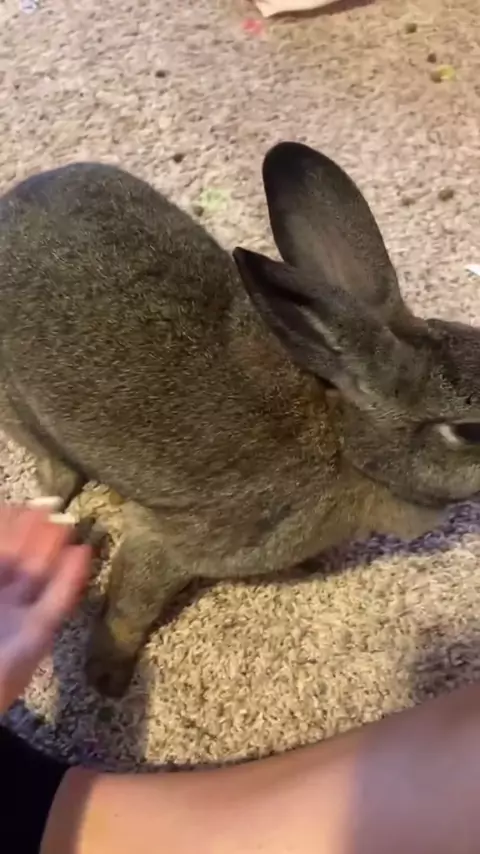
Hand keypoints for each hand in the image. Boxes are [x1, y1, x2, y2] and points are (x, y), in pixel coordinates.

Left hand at [0, 505, 90, 712]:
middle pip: (18, 560)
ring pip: (38, 575)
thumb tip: (5, 515)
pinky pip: (55, 602)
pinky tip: (82, 554)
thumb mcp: (2, 596)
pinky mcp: (38, 635)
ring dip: (53, 549)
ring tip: (67, 522)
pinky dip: (69, 579)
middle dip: (32, 533)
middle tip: (51, 505)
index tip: (19, 503)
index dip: (8, 526)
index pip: (0, 551)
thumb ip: (2, 562)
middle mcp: (2, 599)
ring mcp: (19, 616)